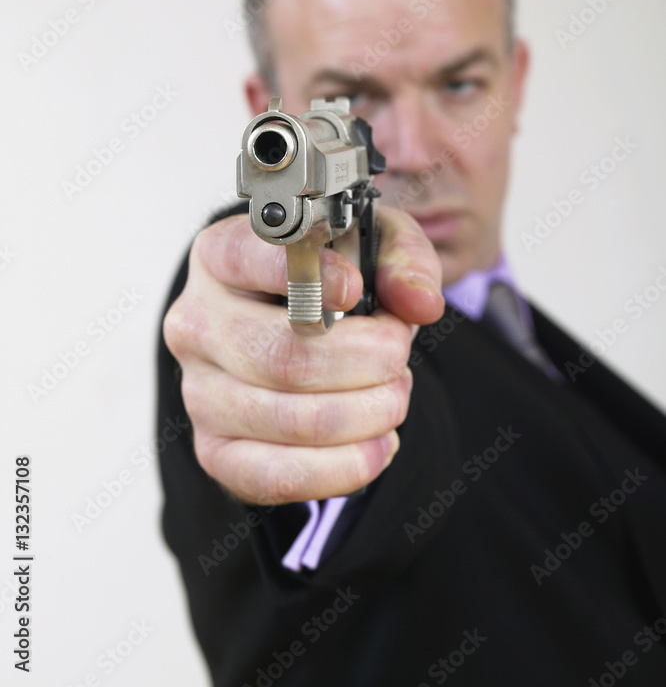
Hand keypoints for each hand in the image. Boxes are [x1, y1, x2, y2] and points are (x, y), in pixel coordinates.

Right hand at [163, 207, 443, 504]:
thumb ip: (403, 258)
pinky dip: (346, 466)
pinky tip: (378, 442)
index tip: (356, 289)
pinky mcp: (215, 449)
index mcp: (219, 255)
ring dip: (368, 413)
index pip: (249, 260)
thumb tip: (418, 302)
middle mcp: (197, 322)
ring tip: (393, 392)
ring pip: (292, 420)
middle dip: (366, 361)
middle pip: (282, 356)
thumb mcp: (373, 244)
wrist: (304, 331)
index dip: (311, 279)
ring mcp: (199, 391)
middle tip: (397, 352)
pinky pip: (278, 476)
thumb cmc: (333, 279)